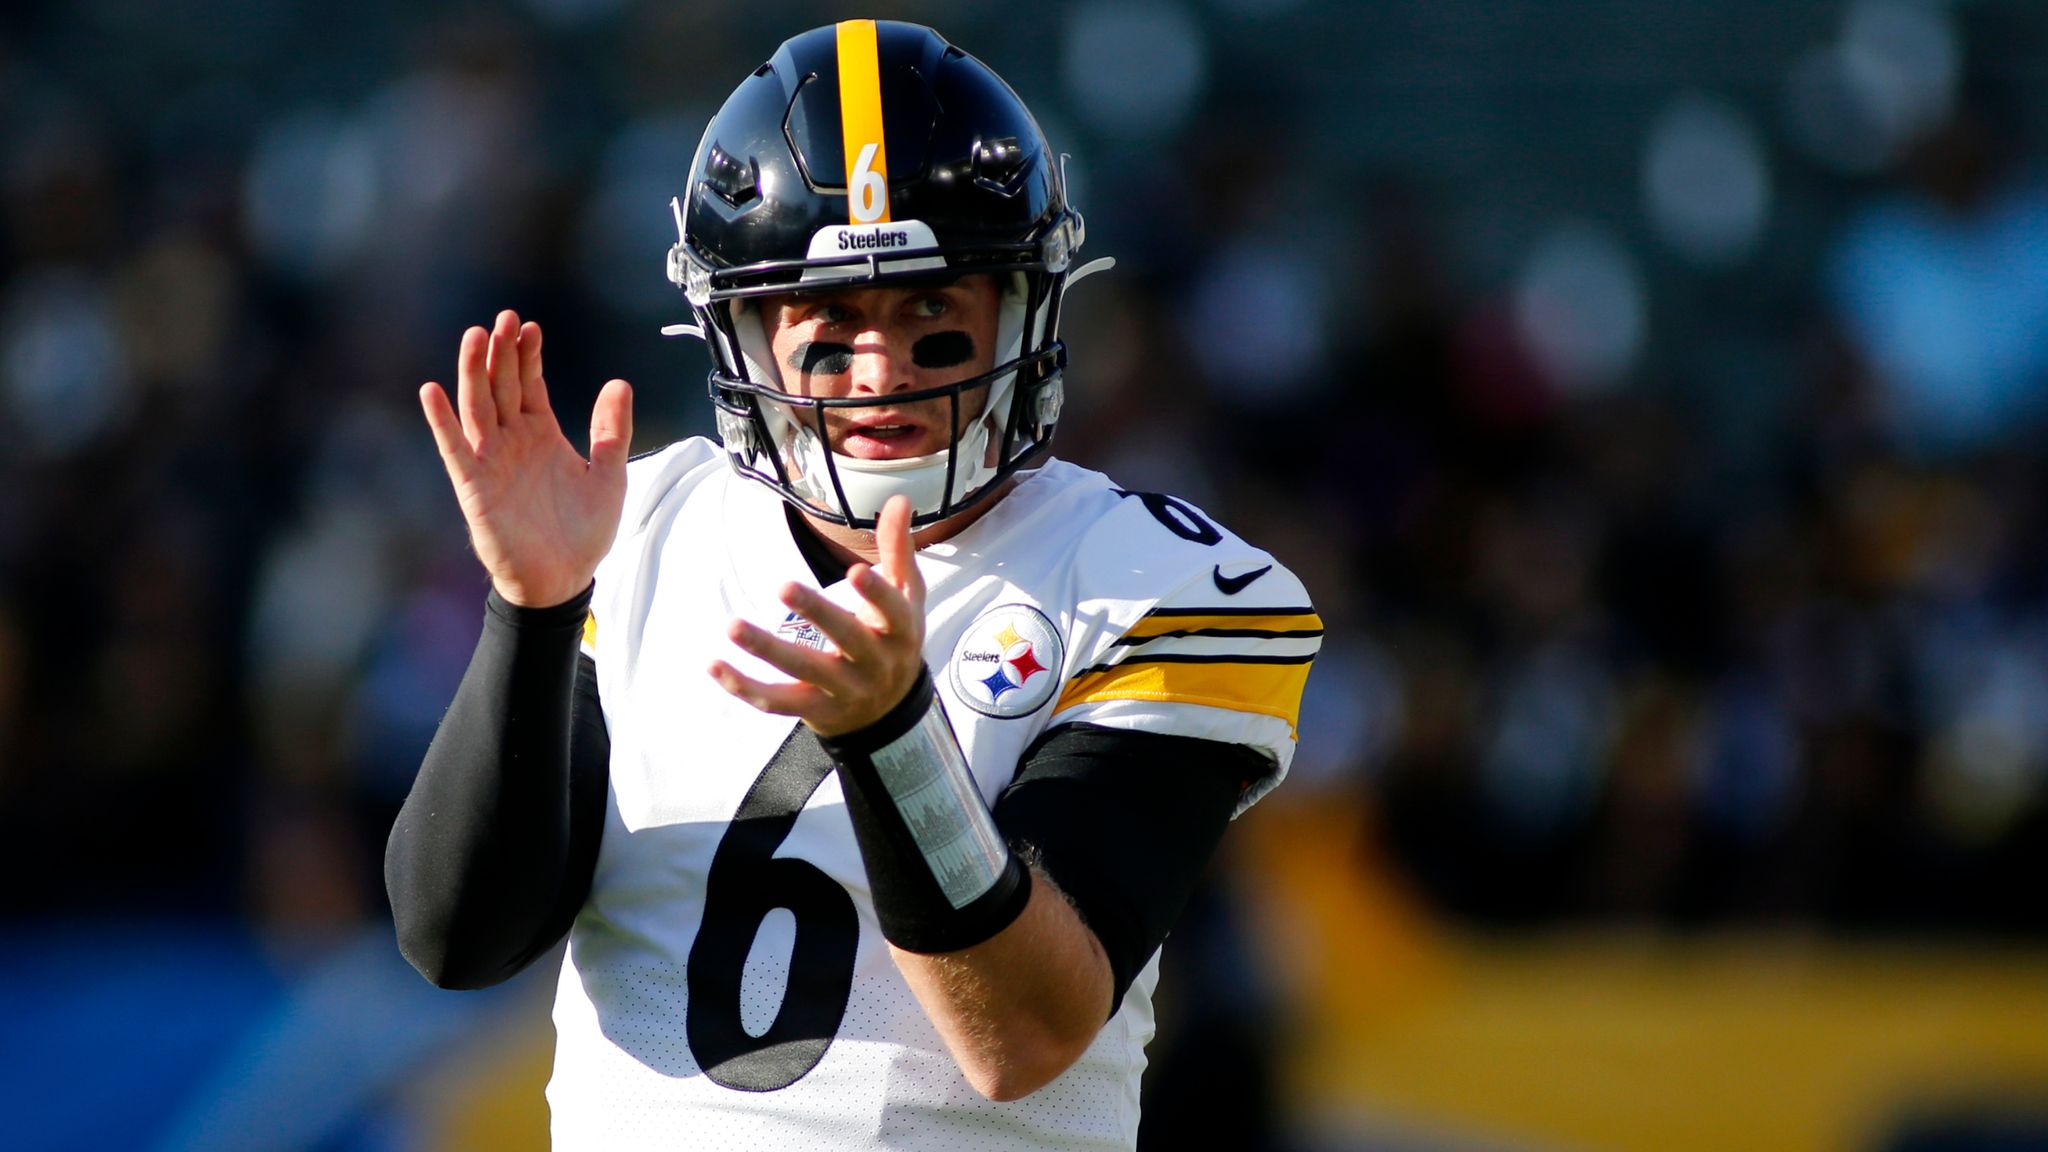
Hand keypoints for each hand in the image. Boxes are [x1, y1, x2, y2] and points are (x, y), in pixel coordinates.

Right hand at [420, 309, 633, 607]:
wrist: (562, 579)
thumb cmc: (583, 532)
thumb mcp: (609, 475)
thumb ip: (612, 431)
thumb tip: (619, 383)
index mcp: (541, 434)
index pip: (529, 384)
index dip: (528, 355)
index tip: (530, 326)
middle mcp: (512, 442)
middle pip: (501, 386)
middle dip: (501, 352)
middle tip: (503, 317)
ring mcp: (491, 461)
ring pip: (478, 407)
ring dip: (473, 372)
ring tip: (474, 336)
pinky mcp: (474, 486)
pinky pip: (455, 449)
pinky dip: (442, 422)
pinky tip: (432, 392)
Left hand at [711, 495, 926, 737]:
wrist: (892, 710)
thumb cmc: (894, 638)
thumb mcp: (906, 595)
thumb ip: (898, 549)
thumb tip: (898, 498)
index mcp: (900, 632)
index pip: (894, 613)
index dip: (876, 596)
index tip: (856, 571)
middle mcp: (875, 665)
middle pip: (846, 640)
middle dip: (817, 614)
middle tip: (784, 586)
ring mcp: (844, 692)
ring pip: (804, 673)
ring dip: (767, 650)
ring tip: (732, 626)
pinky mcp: (815, 711)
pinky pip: (777, 702)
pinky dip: (744, 687)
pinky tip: (715, 665)